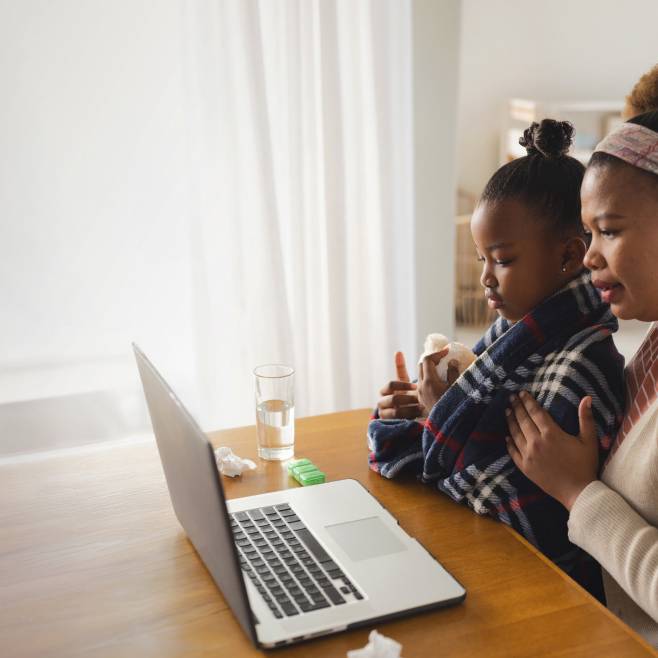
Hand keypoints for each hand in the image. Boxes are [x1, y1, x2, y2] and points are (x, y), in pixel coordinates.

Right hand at [377, 352, 422, 419]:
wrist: (406, 414)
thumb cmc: (406, 394)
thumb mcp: (403, 382)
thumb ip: (400, 368)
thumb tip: (398, 352)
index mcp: (386, 391)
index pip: (391, 385)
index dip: (403, 385)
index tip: (416, 386)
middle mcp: (383, 402)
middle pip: (393, 399)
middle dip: (409, 398)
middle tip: (421, 399)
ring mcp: (385, 415)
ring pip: (396, 412)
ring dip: (410, 409)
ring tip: (422, 408)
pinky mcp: (389, 426)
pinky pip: (400, 422)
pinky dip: (410, 419)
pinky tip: (419, 417)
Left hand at [417, 348, 458, 414]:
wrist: (448, 425)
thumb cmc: (455, 405)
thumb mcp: (457, 387)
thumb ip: (453, 372)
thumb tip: (451, 361)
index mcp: (429, 382)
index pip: (428, 360)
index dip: (437, 353)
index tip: (447, 351)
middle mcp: (421, 387)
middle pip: (421, 366)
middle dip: (432, 360)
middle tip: (443, 360)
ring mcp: (420, 394)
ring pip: (420, 375)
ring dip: (430, 370)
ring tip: (442, 370)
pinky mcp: (422, 400)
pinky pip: (422, 384)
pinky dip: (429, 379)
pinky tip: (439, 382)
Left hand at [505, 391, 598, 509]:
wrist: (578, 492)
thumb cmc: (585, 465)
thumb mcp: (589, 440)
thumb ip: (586, 418)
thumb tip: (587, 398)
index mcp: (551, 433)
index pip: (536, 412)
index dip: (528, 401)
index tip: (522, 393)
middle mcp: (536, 442)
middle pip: (523, 420)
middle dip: (517, 407)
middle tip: (511, 398)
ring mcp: (528, 455)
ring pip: (515, 433)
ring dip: (511, 421)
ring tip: (507, 411)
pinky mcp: (524, 467)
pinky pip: (513, 451)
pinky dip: (509, 442)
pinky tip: (507, 436)